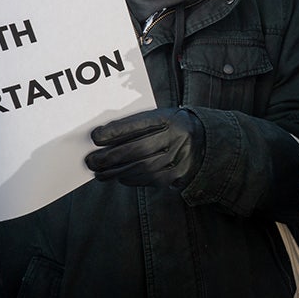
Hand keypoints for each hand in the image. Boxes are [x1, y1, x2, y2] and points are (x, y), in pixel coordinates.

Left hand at [85, 108, 203, 188]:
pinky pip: (149, 179)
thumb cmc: (174, 127)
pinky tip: (120, 177)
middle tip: (91, 161)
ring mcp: (179, 157)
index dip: (114, 132)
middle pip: (137, 150)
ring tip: (99, 172)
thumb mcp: (163, 118)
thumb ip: (139, 125)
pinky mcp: (178, 174)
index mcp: (171, 118)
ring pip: (140, 168)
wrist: (207, 141)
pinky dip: (131, 179)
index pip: (138, 124)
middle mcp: (177, 137)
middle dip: (109, 157)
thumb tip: (105, 138)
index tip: (95, 137)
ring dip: (116, 172)